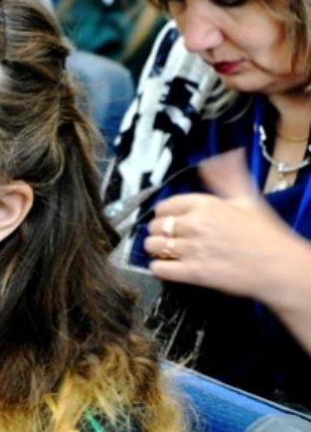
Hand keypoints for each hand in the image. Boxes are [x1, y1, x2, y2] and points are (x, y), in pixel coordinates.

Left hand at [142, 149, 302, 301]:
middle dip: (159, 232)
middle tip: (169, 237)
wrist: (280, 267)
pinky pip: (159, 268)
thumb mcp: (247, 199)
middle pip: (155, 226)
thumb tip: (221, 159)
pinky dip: (159, 268)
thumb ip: (227, 179)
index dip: (163, 213)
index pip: (164, 205)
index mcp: (205, 204)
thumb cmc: (266, 235)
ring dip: (156, 249)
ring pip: (153, 246)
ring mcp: (192, 249)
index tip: (167, 219)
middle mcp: (195, 224)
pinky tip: (167, 267)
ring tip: (166, 252)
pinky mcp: (193, 273)